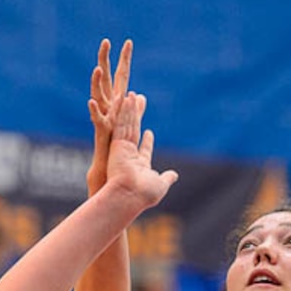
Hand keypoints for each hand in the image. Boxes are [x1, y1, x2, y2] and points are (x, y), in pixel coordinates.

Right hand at [87, 38, 132, 191]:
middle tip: (106, 41)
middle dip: (107, 61)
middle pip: (108, 82)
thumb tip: (142, 97)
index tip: (128, 41)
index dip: (124, 61)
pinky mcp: (102, 136)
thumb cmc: (117, 154)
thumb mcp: (129, 126)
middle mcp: (108, 111)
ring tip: (97, 67)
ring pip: (99, 98)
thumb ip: (135, 111)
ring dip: (97, 83)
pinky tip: (91, 102)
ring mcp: (104, 122)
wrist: (108, 179)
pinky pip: (97, 122)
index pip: (122, 79)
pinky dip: (94, 113)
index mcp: (116, 107)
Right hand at [107, 91, 177, 208]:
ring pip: (127, 124)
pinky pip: (120, 123)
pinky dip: (122, 111)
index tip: (149, 132)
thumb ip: (167, 178)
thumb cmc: (145, 194)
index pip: (144, 149)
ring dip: (129, 109)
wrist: (129, 196)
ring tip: (131, 94)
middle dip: (137, 117)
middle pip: (135, 131)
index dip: (147, 141)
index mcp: (139, 165)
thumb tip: (174, 175)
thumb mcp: (160, 185)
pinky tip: (125, 98)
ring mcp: (122, 149)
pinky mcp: (116, 143)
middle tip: (138, 104)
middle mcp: (129, 156)